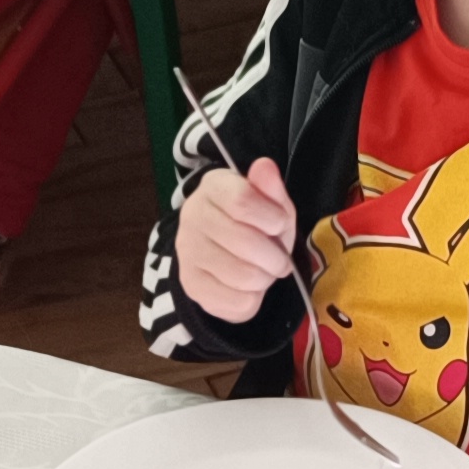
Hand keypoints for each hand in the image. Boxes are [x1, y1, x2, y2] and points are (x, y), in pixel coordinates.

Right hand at [175, 157, 299, 322]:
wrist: (225, 252)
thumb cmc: (255, 223)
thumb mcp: (272, 204)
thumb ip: (271, 188)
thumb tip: (265, 166)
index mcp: (213, 187)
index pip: (243, 201)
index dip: (274, 219)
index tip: (279, 226)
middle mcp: (193, 216)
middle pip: (246, 243)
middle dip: (276, 256)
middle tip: (278, 258)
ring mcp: (188, 252)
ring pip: (244, 276)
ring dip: (265, 278)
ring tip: (263, 270)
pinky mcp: (191, 286)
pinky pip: (238, 302)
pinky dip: (254, 298)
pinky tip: (247, 287)